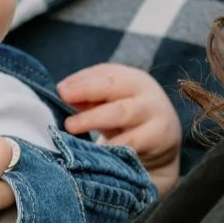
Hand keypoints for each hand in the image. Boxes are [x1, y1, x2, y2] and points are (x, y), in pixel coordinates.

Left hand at [58, 62, 182, 194]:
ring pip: (122, 113)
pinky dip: (112, 145)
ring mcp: (154, 114)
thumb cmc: (129, 120)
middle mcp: (145, 92)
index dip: (82, 81)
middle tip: (63, 99)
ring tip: (71, 125)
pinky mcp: (159, 138)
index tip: (60, 90)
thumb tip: (63, 93)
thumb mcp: (111, 106)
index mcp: (131, 79)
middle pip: (114, 87)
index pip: (105, 74)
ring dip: (94, 118)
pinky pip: (132, 142)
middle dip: (86, 92)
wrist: (163, 145)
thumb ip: (89, 99)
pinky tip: (94, 148)